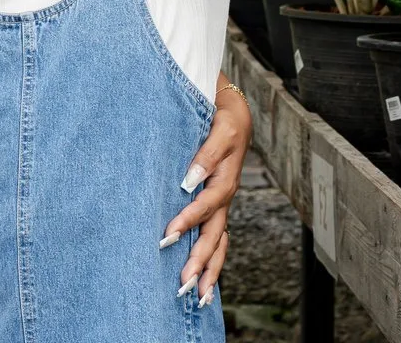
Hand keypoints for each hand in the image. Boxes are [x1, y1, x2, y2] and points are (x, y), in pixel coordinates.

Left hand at [162, 76, 248, 305]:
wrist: (232, 105)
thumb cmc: (221, 112)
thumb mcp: (219, 124)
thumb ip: (206, 153)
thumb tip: (189, 181)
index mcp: (226, 173)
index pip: (208, 202)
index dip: (190, 218)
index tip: (168, 236)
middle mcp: (225, 192)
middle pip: (216, 232)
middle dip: (201, 259)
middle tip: (183, 283)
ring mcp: (222, 200)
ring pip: (219, 239)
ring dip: (209, 267)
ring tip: (197, 295)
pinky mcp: (217, 202)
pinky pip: (218, 235)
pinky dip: (212, 258)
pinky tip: (203, 278)